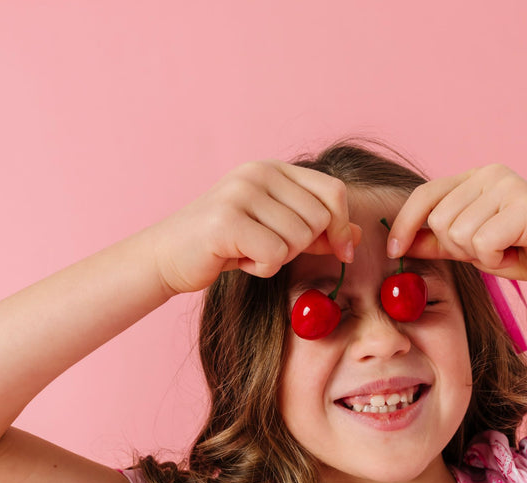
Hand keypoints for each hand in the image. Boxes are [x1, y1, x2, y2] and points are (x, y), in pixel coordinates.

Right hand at [151, 161, 360, 294]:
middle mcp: (258, 173)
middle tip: (269, 249)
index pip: (333, 191)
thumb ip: (317, 231)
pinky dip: (262, 269)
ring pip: (298, 239)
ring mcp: (240, 193)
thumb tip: (357, 236)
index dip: (342, 225)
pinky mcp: (226, 222)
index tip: (342, 251)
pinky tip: (239, 261)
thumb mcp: (277, 232)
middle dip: (302, 246)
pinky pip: (274, 256)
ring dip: (279, 259)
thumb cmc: (226, 245)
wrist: (169, 255)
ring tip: (249, 252)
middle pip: (318, 219)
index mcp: (273, 169)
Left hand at [386, 164, 526, 289]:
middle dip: (457, 247)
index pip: (425, 194)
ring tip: (504, 250)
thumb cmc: (520, 251)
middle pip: (439, 220)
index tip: (393, 251)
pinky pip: (484, 242)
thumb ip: (436, 242)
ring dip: (480, 255)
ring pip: (460, 233)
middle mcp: (491, 174)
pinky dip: (495, 259)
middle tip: (488, 250)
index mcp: (475, 178)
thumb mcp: (468, 248)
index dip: (404, 224)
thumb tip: (398, 244)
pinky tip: (515, 252)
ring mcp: (510, 186)